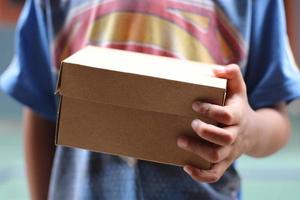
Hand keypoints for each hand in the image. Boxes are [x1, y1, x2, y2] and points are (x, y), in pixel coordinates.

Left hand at [177, 64, 256, 182]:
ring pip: (216, 156)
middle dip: (205, 131)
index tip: (195, 104)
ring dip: (197, 151)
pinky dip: (201, 174)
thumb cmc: (238, 106)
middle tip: (191, 123)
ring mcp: (230, 150)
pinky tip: (185, 166)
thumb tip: (218, 68)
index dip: (211, 110)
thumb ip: (232, 74)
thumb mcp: (239, 89)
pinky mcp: (225, 161)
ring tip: (180, 141)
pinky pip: (215, 174)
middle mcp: (235, 135)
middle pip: (224, 138)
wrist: (254, 131)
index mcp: (238, 116)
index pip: (227, 115)